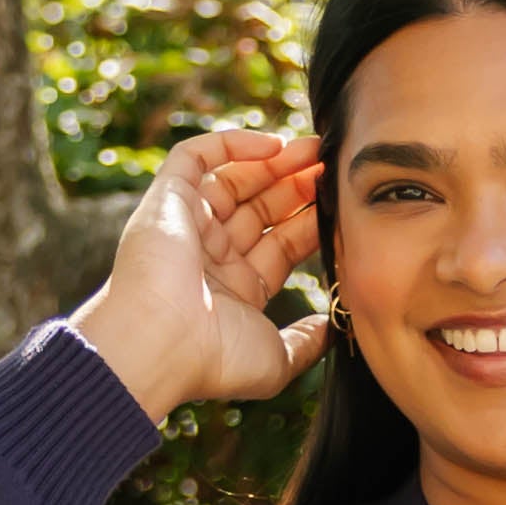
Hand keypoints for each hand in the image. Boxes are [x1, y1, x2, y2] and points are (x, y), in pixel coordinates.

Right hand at [72, 126, 326, 420]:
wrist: (160, 344)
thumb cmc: (215, 360)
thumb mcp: (277, 361)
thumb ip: (307, 343)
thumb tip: (334, 326)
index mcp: (236, 290)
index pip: (283, 245)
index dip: (313, 222)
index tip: (344, 204)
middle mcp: (212, 255)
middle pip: (263, 208)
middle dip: (299, 186)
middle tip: (333, 168)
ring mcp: (189, 225)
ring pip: (235, 178)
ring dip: (276, 162)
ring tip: (314, 150)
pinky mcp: (167, 198)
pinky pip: (196, 156)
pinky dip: (232, 144)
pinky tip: (273, 144)